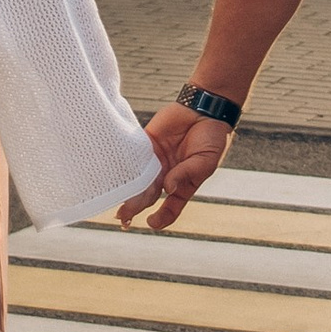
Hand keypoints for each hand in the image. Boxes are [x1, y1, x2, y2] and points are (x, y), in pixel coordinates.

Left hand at [116, 106, 234, 232]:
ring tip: (119, 201)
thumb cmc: (211, 138)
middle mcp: (167, 175)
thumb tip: (168, 188)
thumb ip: (185, 174)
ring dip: (130, 191)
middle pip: (150, 195)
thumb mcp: (204, 161)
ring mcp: (157, 160)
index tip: (152, 222)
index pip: (171, 207)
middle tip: (123, 217)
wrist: (206, 109)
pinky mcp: (148, 142)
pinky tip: (119, 174)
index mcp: (183, 184)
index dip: (162, 217)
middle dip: (137, 207)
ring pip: (140, 179)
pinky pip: (135, 156)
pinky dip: (127, 165)